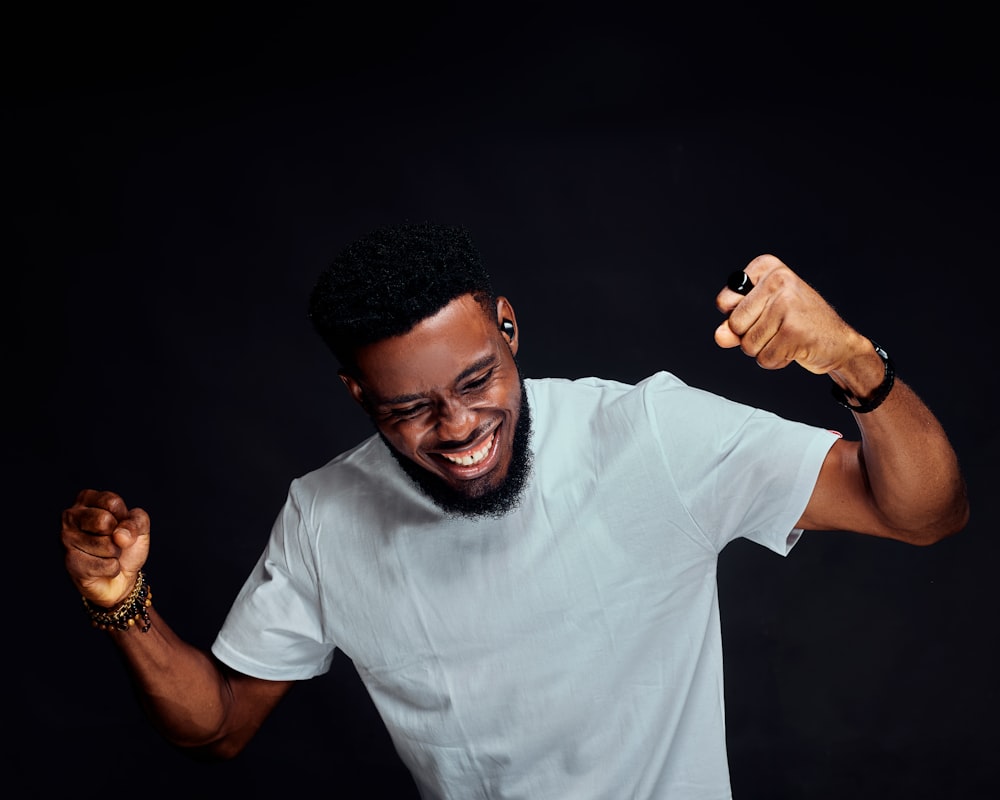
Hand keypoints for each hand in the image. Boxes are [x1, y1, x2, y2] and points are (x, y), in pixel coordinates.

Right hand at [62, 489, 150, 607]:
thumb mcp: (139, 526)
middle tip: (113, 541)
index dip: (124, 518)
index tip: (119, 524)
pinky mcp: (70, 562)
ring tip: (107, 554)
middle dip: (118, 536)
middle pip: (104, 521)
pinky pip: (105, 565)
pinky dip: (112, 568)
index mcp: (86, 499)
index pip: (112, 502)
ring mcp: (67, 539)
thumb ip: (137, 521)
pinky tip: (102, 568)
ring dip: (115, 553)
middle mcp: (71, 516)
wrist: (122, 576)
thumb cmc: (126, 545)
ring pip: (106, 545)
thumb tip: (120, 535)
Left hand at [714, 254, 870, 375]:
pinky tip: (794, 347)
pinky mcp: (794, 331)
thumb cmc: (797, 325)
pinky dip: (776, 360)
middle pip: (734, 325)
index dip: (737, 317)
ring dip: (764, 350)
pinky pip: (764, 358)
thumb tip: (720, 336)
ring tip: (786, 337)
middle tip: (777, 328)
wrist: (838, 342)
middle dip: (750, 336)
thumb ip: (734, 323)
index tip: (762, 311)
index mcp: (768, 268)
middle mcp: (778, 280)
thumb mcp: (761, 316)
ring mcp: (787, 305)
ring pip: (748, 344)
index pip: (724, 302)